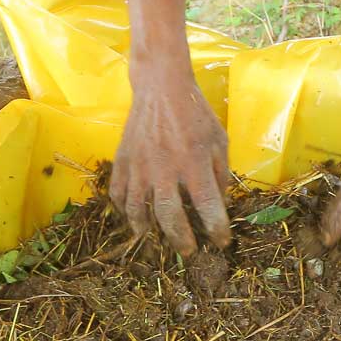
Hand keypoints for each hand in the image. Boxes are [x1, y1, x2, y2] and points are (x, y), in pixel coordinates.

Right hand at [110, 75, 230, 254]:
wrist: (162, 89)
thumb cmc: (196, 114)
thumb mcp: (219, 141)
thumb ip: (220, 174)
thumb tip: (219, 205)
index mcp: (194, 163)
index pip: (207, 206)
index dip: (216, 229)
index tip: (221, 242)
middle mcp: (164, 169)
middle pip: (170, 217)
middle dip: (181, 240)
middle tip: (189, 251)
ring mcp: (139, 167)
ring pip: (138, 211)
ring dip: (149, 231)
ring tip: (158, 242)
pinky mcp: (122, 162)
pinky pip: (119, 195)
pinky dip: (125, 212)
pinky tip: (135, 219)